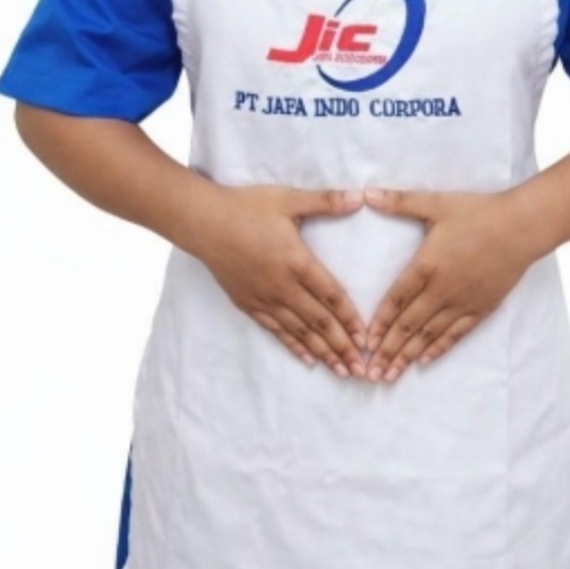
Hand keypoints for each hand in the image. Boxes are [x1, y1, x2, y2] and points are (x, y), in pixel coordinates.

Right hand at [193, 184, 368, 378]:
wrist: (202, 221)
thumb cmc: (246, 207)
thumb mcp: (288, 199)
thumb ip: (326, 201)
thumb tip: (361, 197)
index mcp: (297, 261)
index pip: (331, 295)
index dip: (350, 318)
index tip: (366, 339)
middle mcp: (282, 286)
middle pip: (318, 321)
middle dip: (342, 347)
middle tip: (361, 369)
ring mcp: (263, 298)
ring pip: (299, 331)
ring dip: (322, 353)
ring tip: (341, 371)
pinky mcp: (247, 304)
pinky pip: (275, 330)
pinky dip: (293, 345)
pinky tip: (307, 359)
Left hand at [363, 187, 534, 382]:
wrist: (522, 226)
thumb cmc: (478, 212)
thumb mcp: (436, 203)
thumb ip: (400, 201)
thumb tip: (368, 193)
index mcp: (427, 265)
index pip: (396, 299)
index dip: (379, 322)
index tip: (365, 342)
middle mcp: (442, 289)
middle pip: (409, 325)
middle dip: (388, 351)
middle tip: (370, 373)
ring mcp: (463, 301)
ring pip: (430, 334)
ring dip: (408, 356)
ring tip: (390, 376)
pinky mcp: (482, 307)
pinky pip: (456, 333)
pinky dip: (438, 348)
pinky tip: (424, 360)